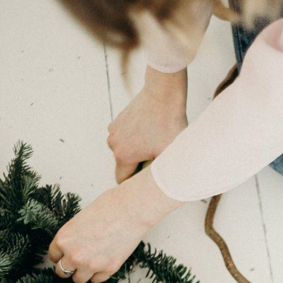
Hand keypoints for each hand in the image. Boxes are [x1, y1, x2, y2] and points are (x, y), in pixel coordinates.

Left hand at [48, 167, 181, 282]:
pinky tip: (106, 259)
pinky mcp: (108, 269)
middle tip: (81, 259)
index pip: (54, 257)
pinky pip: (98, 279)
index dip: (62, 254)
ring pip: (79, 279)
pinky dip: (100, 272)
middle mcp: (73, 255)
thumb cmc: (109, 207)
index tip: (69, 253)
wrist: (132, 209)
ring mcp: (90, 264)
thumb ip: (73, 237)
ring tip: (94, 260)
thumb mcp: (81, 219)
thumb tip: (72, 248)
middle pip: (62, 271)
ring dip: (84, 272)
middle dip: (70, 266)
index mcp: (63, 239)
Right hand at [107, 66, 187, 183]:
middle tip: (158, 154)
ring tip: (155, 140)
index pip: (123, 181)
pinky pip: (125, 136)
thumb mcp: (169, 153)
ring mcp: (114, 130)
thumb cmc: (169, 123)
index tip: (151, 175)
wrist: (164, 94)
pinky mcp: (118, 120)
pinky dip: (135, 136)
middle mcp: (113, 144)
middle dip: (139, 164)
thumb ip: (163, 174)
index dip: (138, 181)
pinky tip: (151, 129)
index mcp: (123, 156)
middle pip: (124, 164)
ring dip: (137, 149)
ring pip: (125, 149)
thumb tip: (168, 188)